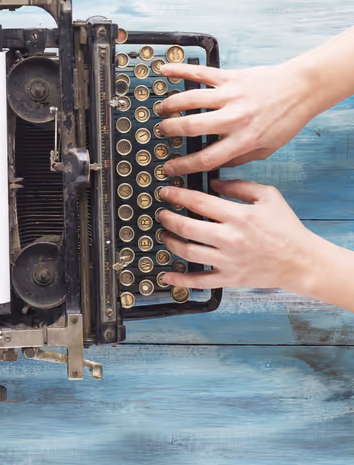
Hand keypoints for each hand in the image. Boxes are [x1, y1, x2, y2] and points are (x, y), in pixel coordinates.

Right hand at [156, 62, 318, 176]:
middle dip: (170, 131)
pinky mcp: (230, 77)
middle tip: (161, 132)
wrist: (302, 89)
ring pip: (190, 99)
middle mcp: (235, 118)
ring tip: (161, 109)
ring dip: (170, 105)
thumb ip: (241, 159)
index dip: (183, 166)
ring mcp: (231, 95)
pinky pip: (200, 73)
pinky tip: (165, 70)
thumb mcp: (268, 149)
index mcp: (244, 139)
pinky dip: (180, 70)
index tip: (169, 167)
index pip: (206, 158)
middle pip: (192, 127)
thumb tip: (217, 166)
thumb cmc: (286, 118)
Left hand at [156, 180, 320, 291]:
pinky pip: (200, 281)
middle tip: (160, 213)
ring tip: (164, 234)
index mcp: (238, 216)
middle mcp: (230, 239)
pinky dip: (180, 280)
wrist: (302, 262)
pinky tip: (166, 275)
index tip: (165, 191)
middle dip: (167, 218)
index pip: (198, 202)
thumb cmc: (287, 228)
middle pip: (186, 226)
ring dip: (169, 242)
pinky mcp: (230, 278)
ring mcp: (228, 261)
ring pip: (187, 252)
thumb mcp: (268, 197)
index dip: (176, 195)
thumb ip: (239, 187)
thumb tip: (213, 183)